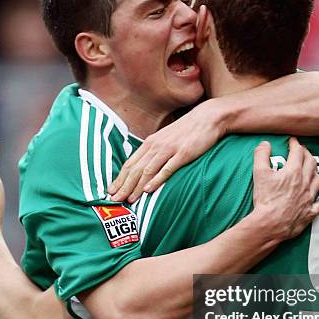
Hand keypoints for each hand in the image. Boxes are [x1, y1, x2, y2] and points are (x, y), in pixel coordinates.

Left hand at [108, 102, 223, 202]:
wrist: (207, 118)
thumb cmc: (187, 131)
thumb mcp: (166, 139)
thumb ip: (155, 152)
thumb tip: (145, 168)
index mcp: (150, 143)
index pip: (130, 164)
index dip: (119, 179)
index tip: (111, 192)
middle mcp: (156, 146)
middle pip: (135, 169)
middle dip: (124, 186)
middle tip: (115, 200)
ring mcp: (169, 150)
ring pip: (147, 170)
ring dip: (136, 186)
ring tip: (129, 199)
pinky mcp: (182, 154)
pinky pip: (166, 169)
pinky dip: (156, 180)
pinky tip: (149, 190)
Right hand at [251, 138, 318, 243]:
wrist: (270, 224)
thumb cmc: (265, 199)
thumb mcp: (259, 174)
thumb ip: (261, 155)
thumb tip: (265, 144)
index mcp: (293, 171)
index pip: (298, 152)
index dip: (295, 143)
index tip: (292, 140)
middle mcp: (305, 182)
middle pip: (311, 163)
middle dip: (307, 154)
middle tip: (301, 152)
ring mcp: (309, 197)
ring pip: (318, 180)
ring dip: (315, 172)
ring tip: (311, 170)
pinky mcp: (309, 212)